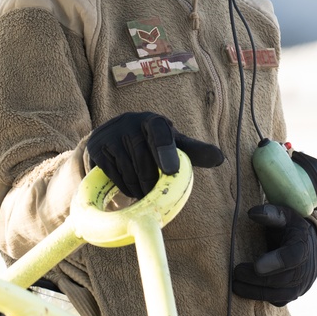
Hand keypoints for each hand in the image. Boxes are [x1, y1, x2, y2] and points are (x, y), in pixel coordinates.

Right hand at [86, 111, 223, 197]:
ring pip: (128, 169)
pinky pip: (112, 174)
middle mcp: (130, 122)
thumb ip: (194, 151)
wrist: (112, 140)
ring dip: (137, 187)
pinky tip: (129, 187)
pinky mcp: (96, 148)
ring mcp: (110, 134)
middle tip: (155, 194)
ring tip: (142, 191)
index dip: (166, 150)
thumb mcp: (171, 146)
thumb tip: (221, 158)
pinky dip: (123, 186)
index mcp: (153, 121)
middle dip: (151, 182)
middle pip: (143, 159)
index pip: (160, 132)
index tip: (171, 170)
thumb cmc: (150, 145)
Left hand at [232, 204, 316, 305]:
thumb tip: (252, 213)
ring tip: (235, 284)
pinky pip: (276, 300)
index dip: (277, 262)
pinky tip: (244, 289)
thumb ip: (270, 213)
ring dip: (255, 291)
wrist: (304, 244)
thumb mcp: (284, 214)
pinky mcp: (292, 295)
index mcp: (303, 245)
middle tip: (236, 272)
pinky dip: (260, 297)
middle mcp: (306, 269)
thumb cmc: (289, 227)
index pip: (294, 257)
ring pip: (279, 294)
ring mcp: (301, 285)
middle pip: (283, 279)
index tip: (257, 266)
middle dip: (258, 279)